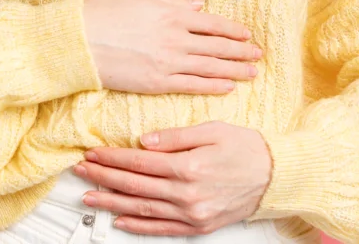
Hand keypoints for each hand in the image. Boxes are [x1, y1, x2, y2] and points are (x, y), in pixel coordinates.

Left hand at [72, 120, 272, 235]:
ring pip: (142, 210)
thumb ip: (175, 137)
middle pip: (134, 186)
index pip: (139, 162)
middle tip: (81, 171)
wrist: (277, 177)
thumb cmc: (247, 149)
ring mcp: (192, 214)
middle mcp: (187, 194)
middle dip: (103, 177)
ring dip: (112, 204)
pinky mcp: (199, 226)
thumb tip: (142, 141)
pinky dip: (138, 226)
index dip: (112, 157)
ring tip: (89, 197)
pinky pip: (162, 229)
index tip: (93, 153)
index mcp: (189, 167)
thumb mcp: (212, 130)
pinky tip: (120, 221)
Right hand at [81, 0, 262, 94]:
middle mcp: (176, 39)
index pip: (213, 24)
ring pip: (210, 67)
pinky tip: (227, 87)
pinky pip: (192, 85)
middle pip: (217, 46)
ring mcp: (168, 62)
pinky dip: (212, 85)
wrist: (79, 41)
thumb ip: (172, 2)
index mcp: (172, 14)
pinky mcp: (157, 82)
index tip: (247, 35)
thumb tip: (198, 5)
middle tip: (258, 55)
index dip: (232, 30)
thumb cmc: (104, 13)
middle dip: (240, 51)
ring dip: (234, 70)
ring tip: (252, 73)